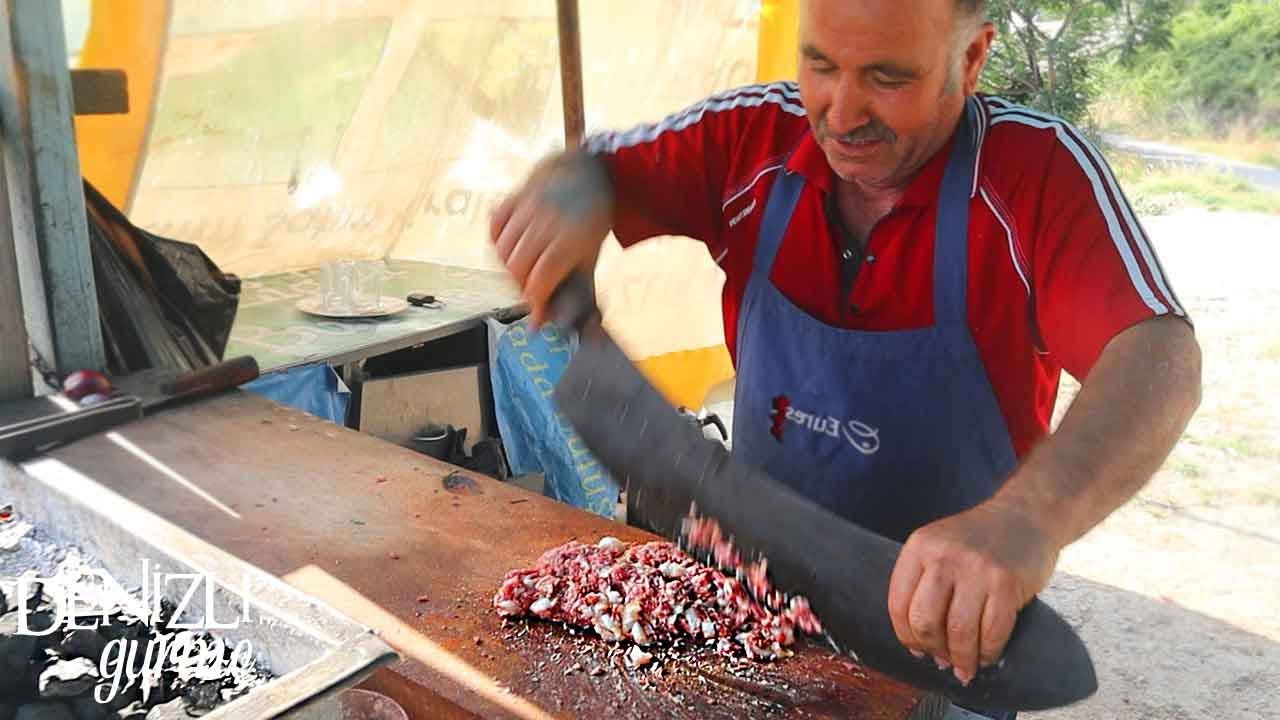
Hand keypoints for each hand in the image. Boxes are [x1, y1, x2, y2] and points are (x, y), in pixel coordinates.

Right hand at [489, 151, 612, 326]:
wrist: (585, 173)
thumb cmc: (590, 221)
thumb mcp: (591, 256)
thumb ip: (576, 292)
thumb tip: (559, 322)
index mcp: (572, 238)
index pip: (542, 279)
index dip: (535, 300)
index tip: (536, 311)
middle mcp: (548, 221)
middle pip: (518, 267)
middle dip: (521, 286)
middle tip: (531, 290)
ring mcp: (529, 207)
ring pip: (503, 251)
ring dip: (508, 269)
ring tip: (522, 272)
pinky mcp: (514, 197)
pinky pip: (494, 228)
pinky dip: (497, 245)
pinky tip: (510, 251)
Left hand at [886, 496, 1059, 685]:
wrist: (1026, 515)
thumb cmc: (979, 539)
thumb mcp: (939, 546)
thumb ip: (923, 583)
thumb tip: (917, 642)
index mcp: (919, 546)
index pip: (898, 604)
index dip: (906, 636)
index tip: (917, 650)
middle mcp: (944, 556)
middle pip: (925, 621)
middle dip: (932, 649)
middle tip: (942, 660)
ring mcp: (977, 569)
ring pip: (958, 632)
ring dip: (961, 659)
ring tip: (964, 668)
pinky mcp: (1007, 583)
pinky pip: (992, 632)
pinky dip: (988, 653)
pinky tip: (986, 656)